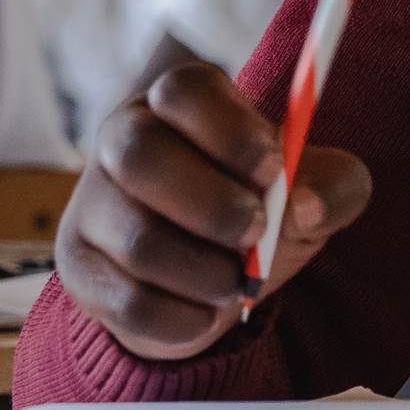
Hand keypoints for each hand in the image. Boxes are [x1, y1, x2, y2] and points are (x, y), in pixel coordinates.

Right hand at [57, 57, 374, 363]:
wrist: (214, 283)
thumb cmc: (266, 216)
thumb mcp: (315, 193)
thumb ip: (331, 186)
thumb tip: (304, 205)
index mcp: (180, 104)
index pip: (183, 91)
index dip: (229, 130)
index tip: (274, 169)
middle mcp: (124, 139)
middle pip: (139, 153)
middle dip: (210, 204)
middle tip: (254, 233)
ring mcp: (92, 202)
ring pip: (137, 239)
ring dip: (204, 272)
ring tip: (236, 283)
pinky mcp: (78, 265)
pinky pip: (126, 300)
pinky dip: (181, 319)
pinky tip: (203, 314)